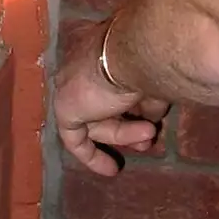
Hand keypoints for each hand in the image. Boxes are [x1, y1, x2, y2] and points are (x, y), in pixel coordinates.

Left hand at [53, 20, 169, 176]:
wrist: (135, 54)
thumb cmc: (150, 61)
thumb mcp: (153, 81)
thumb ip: (149, 99)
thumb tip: (152, 117)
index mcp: (102, 48)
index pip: (113, 84)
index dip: (132, 106)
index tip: (151, 120)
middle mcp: (82, 63)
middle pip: (104, 103)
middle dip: (129, 125)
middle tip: (150, 136)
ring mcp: (70, 84)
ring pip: (97, 117)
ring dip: (124, 134)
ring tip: (148, 141)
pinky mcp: (65, 107)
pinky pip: (75, 136)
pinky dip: (92, 154)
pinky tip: (111, 170)